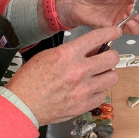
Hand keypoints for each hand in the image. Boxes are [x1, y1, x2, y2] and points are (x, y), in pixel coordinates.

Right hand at [5, 24, 120, 123]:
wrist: (23, 104)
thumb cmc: (30, 80)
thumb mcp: (47, 56)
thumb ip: (70, 53)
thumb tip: (90, 51)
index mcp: (67, 54)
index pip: (97, 38)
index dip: (110, 32)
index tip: (115, 32)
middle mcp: (78, 70)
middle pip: (112, 58)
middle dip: (111, 56)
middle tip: (107, 58)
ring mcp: (84, 89)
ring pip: (112, 78)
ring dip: (107, 75)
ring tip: (98, 76)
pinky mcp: (84, 105)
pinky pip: (103, 96)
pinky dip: (98, 93)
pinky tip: (89, 91)